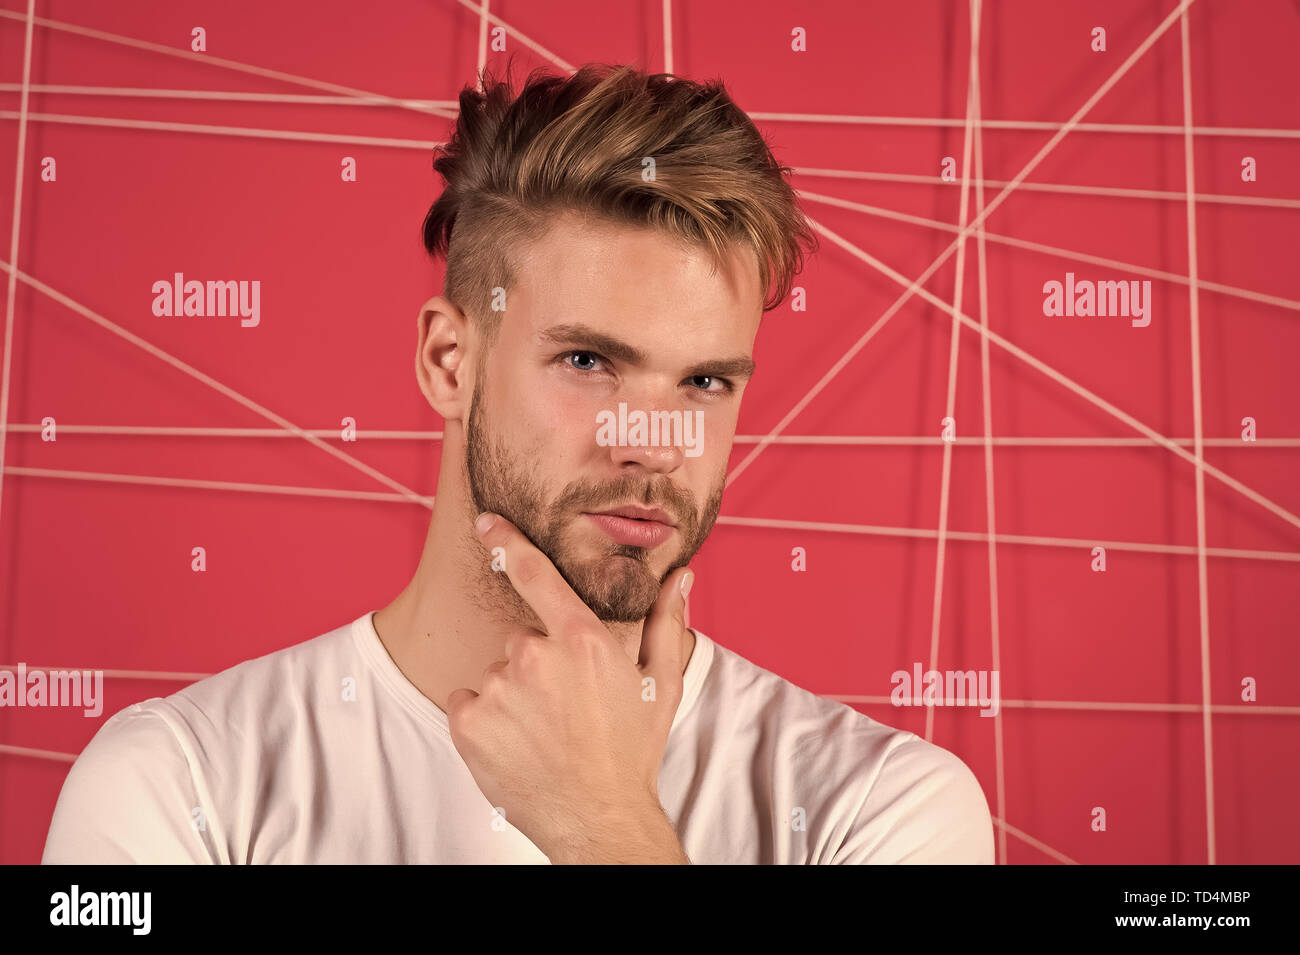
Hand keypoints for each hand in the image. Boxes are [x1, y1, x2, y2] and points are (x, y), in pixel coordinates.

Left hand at [446, 511, 693, 863]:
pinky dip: (485, 719)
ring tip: (543, 732)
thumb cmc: (632, 752)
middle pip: (521, 638)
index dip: (508, 541)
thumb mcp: (661, 685)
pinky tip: (516, 744)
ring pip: (496, 672)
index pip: (537, 574)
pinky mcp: (469, 720)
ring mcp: (499, 688)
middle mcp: (537, 655)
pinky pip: (468, 701)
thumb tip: (680, 577)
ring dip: (512, 694)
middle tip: (563, 706)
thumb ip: (666, 623)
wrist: (598, 820)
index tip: (486, 521)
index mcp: (584, 640)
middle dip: (536, 663)